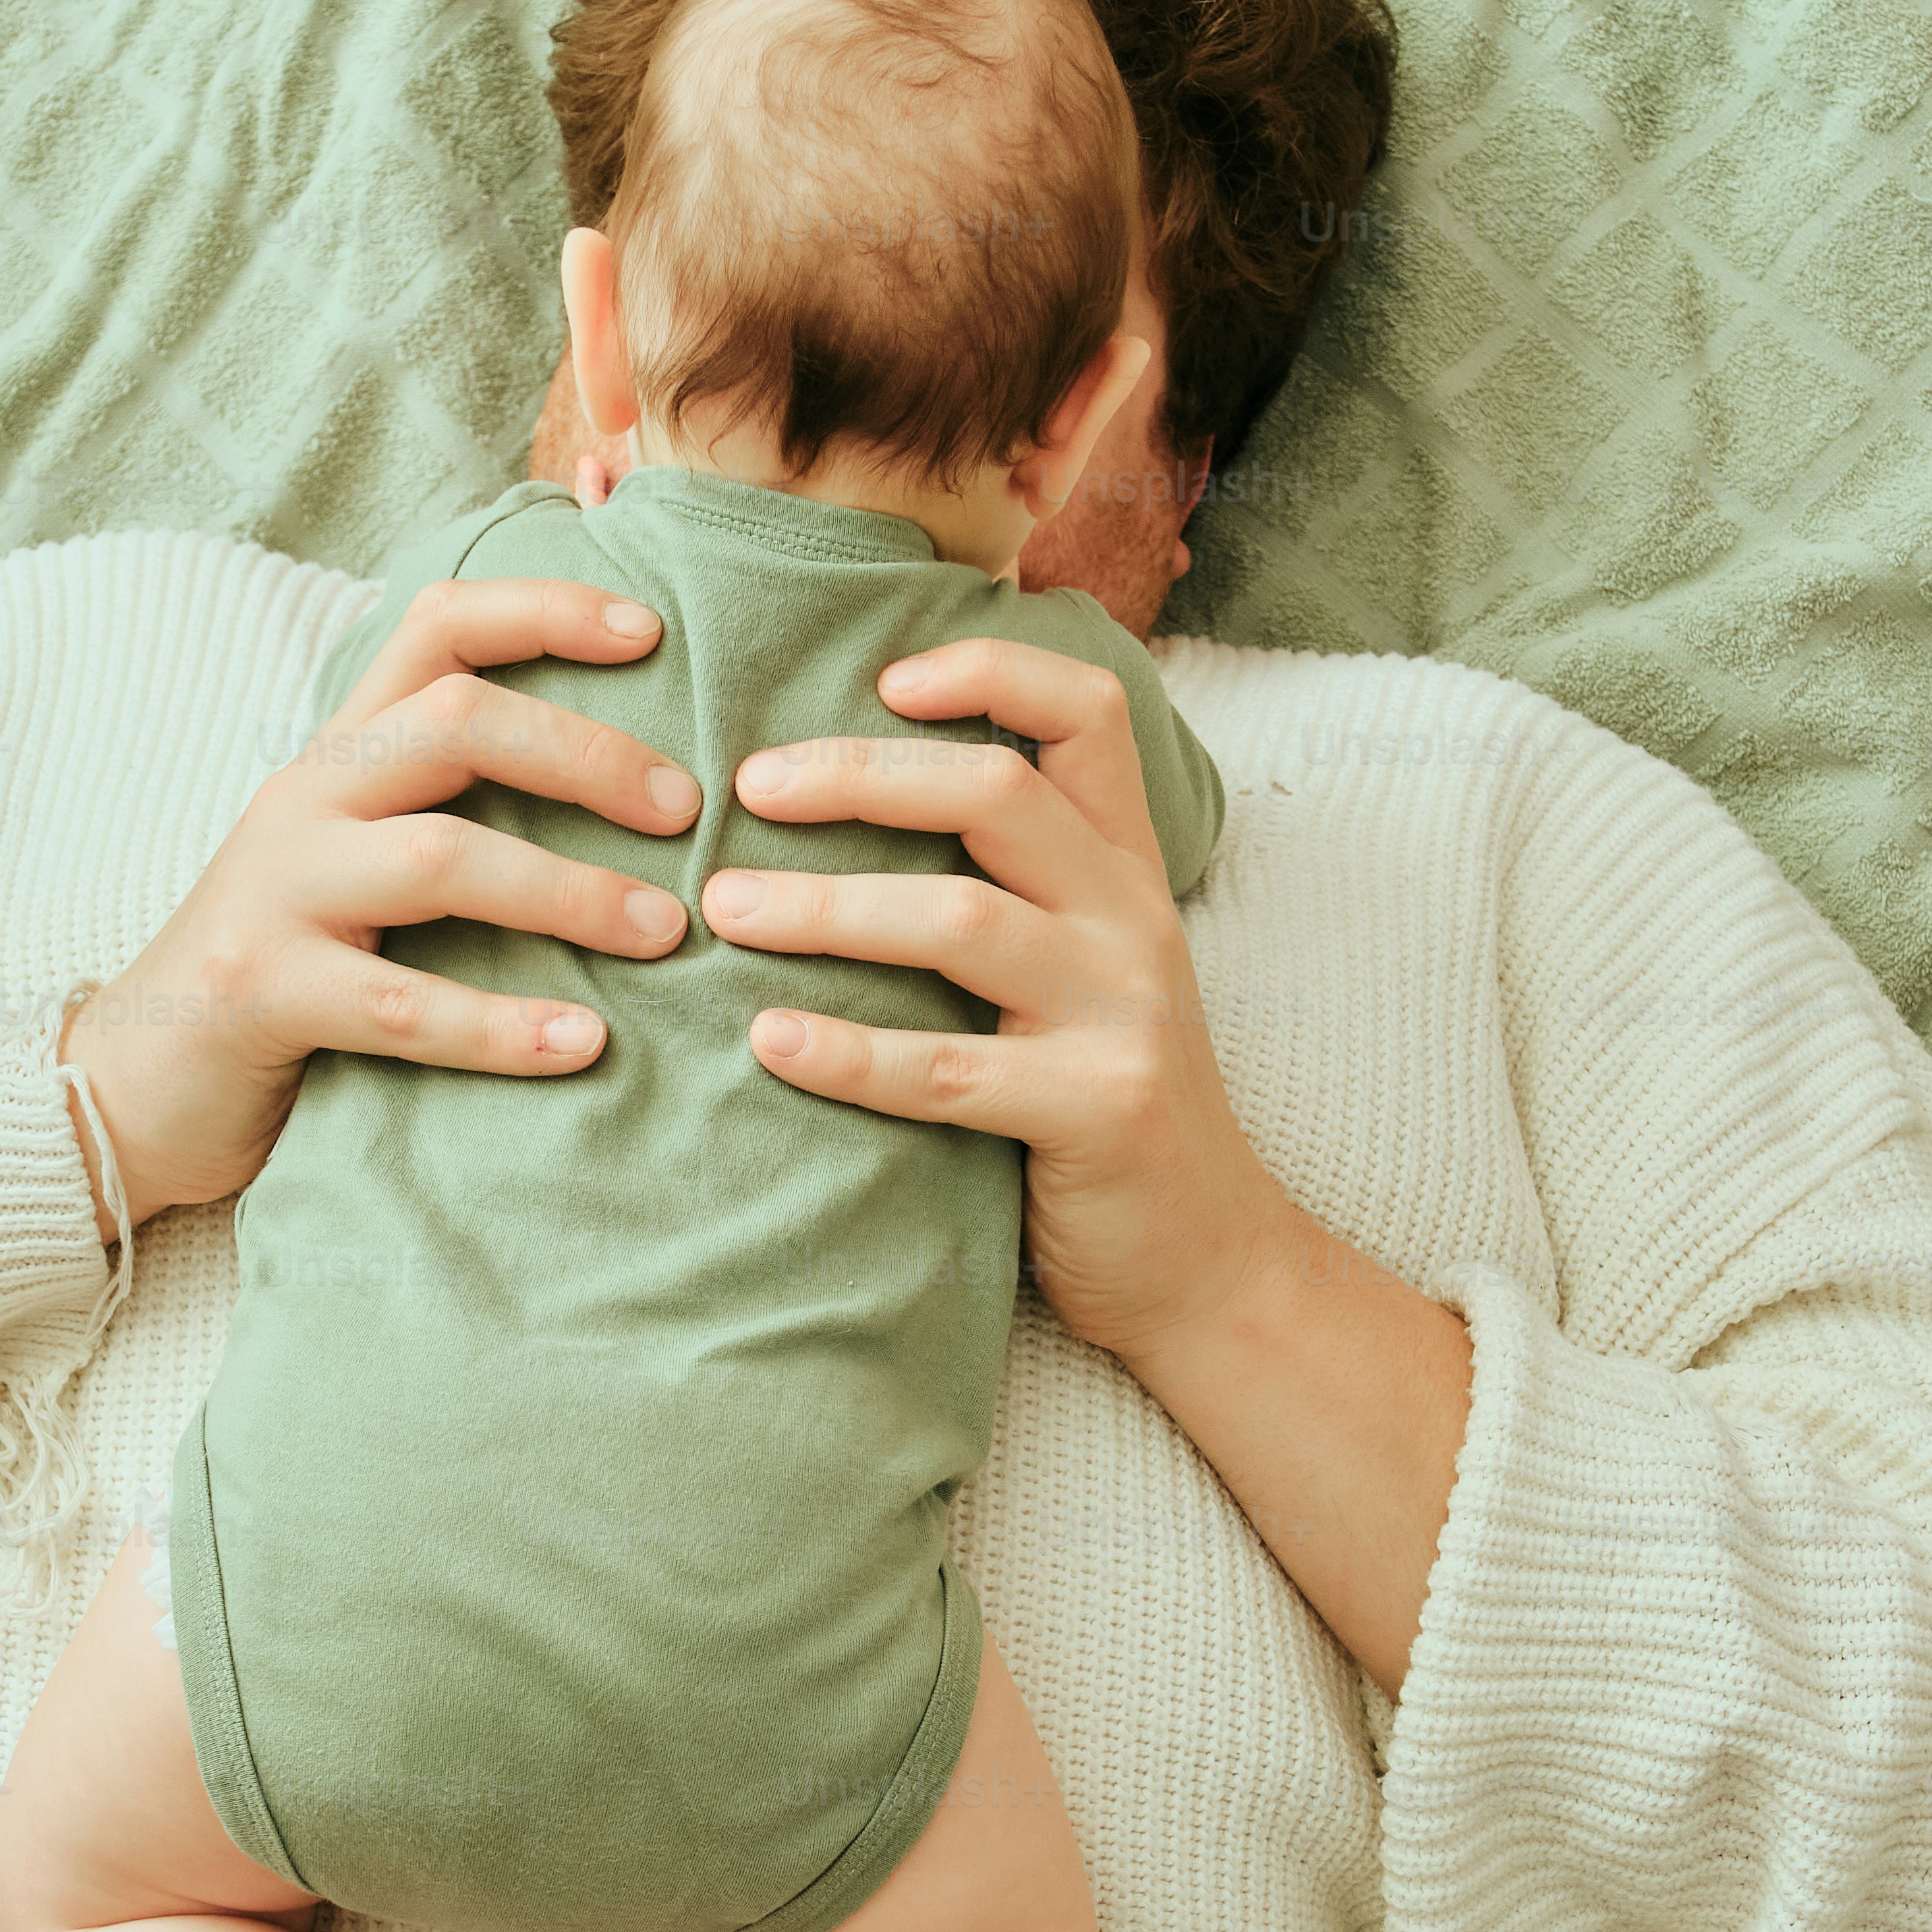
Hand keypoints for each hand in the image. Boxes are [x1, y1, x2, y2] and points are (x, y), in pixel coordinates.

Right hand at [63, 584, 697, 1239]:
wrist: (130, 1086)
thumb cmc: (282, 973)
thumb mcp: (354, 864)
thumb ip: (444, 810)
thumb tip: (611, 778)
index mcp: (337, 757)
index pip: (435, 630)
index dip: (543, 610)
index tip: (648, 633)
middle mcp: (303, 801)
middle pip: (453, 722)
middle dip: (585, 755)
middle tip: (687, 809)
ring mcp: (275, 894)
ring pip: (438, 858)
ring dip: (568, 891)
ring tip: (664, 931)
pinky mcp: (261, 994)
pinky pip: (400, 1005)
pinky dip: (501, 1028)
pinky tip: (582, 1045)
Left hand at [699, 637, 1299, 1362]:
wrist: (1208, 1261)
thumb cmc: (1103, 1103)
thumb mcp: (1081, 972)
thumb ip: (1009, 892)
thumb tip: (843, 812)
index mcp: (1125, 869)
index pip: (1086, 712)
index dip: (990, 670)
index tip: (883, 679)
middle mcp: (1133, 920)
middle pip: (996, 791)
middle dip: (858, 776)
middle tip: (747, 790)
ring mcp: (1123, 1012)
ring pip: (961, 919)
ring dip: (826, 905)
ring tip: (723, 910)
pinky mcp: (1098, 1109)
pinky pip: (949, 1071)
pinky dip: (847, 1054)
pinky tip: (767, 1042)